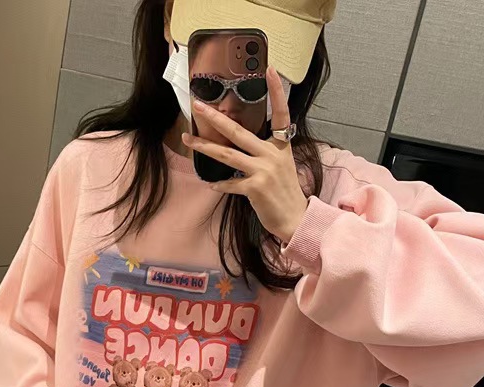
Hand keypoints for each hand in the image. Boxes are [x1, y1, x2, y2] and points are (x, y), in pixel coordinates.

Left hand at [182, 66, 308, 244]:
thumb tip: (241, 145)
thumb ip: (265, 152)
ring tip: (188, 139)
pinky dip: (219, 185)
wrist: (295, 219)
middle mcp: (272, 155)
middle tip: (198, 105)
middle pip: (239, 131)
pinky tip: (211, 184)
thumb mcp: (282, 166)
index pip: (281, 113)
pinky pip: (230, 183)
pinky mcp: (255, 188)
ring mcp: (263, 171)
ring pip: (227, 155)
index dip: (277, 91)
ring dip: (204, 147)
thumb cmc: (285, 194)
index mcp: (280, 146)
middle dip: (215, 118)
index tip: (270, 69)